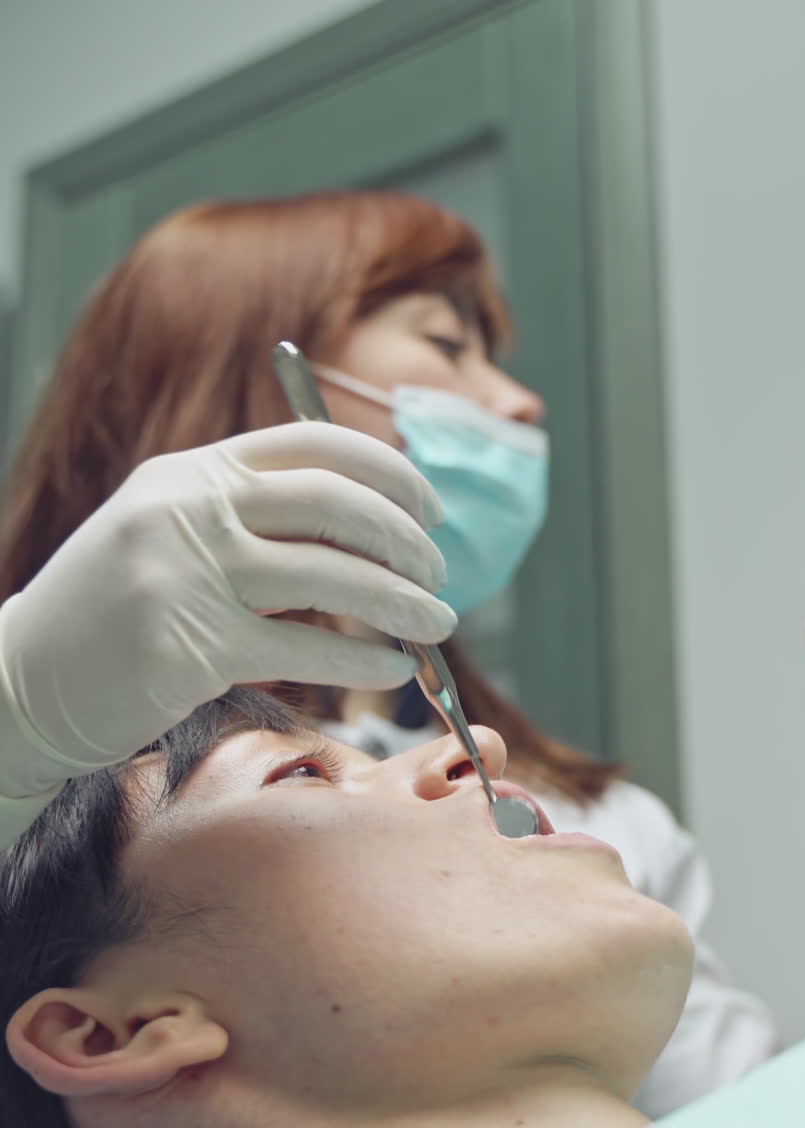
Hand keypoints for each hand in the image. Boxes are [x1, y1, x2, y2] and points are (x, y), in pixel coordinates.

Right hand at [0, 422, 455, 807]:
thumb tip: (378, 539)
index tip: (430, 512)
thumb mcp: (175, 537)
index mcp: (193, 472)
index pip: (315, 445)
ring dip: (402, 604)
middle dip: (405, 541)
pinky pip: (305, 649)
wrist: (18, 681)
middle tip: (439, 576)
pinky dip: (364, 661)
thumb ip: (257, 523)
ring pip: (330, 578)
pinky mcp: (189, 645)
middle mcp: (189, 508)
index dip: (389, 474)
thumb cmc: (116, 615)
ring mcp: (186, 573)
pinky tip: (393, 670)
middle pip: (335, 505)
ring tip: (438, 624)